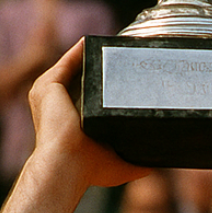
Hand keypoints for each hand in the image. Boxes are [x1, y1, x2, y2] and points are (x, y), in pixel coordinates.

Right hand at [26, 39, 147, 190]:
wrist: (67, 165)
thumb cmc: (90, 171)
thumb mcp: (120, 166)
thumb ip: (139, 163)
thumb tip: (162, 162)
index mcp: (70, 122)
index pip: (88, 98)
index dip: (105, 88)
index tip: (126, 78)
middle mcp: (57, 106)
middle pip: (80, 80)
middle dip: (99, 69)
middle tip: (123, 58)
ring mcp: (50, 95)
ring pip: (73, 68)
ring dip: (90, 56)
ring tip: (111, 45)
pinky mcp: (48, 86)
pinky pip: (67, 61)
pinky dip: (80, 51)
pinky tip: (94, 42)